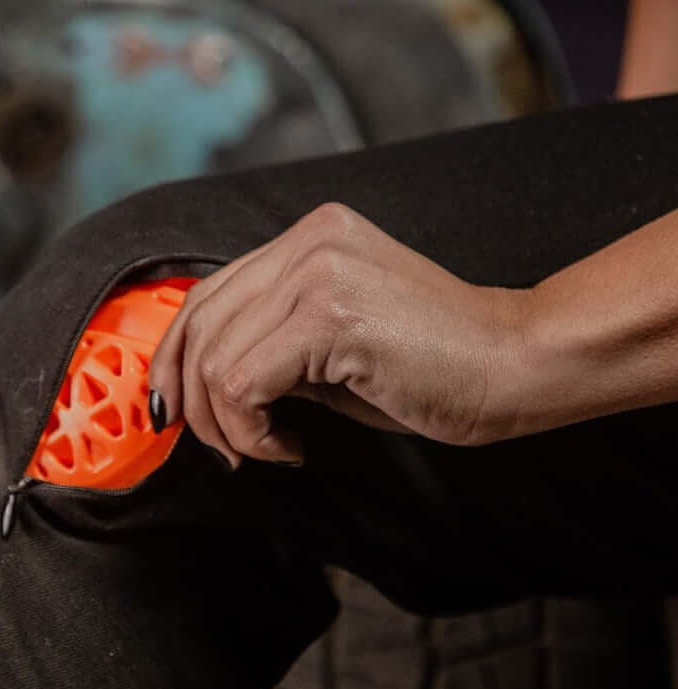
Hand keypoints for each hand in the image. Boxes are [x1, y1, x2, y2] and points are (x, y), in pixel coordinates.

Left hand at [148, 203, 528, 467]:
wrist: (515, 365)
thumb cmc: (433, 366)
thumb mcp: (333, 347)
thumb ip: (273, 345)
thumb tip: (207, 384)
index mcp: (309, 239)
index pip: (207, 295)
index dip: (174, 356)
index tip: (173, 407)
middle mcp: (307, 243)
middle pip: (198, 323)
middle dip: (188, 400)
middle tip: (220, 448)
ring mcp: (317, 271)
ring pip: (212, 359)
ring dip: (224, 426)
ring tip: (265, 450)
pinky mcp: (329, 315)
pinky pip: (241, 384)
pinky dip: (250, 432)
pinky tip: (288, 447)